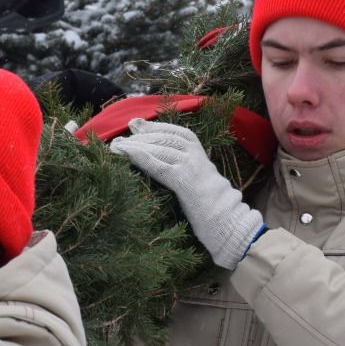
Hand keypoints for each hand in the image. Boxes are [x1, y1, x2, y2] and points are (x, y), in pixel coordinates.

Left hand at [110, 119, 263, 269]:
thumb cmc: (209, 203)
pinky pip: (158, 165)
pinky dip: (140, 157)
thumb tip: (161, 157)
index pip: (174, 132)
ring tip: (118, 147)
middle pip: (163, 138)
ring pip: (159, 148)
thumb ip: (183, 165)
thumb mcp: (198, 177)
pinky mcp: (183, 181)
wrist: (226, 220)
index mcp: (199, 152)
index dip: (153, 126)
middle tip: (120, 139)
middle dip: (139, 136)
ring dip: (136, 146)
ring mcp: (190, 166)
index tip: (135, 124)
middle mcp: (195, 155)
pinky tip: (127, 154)